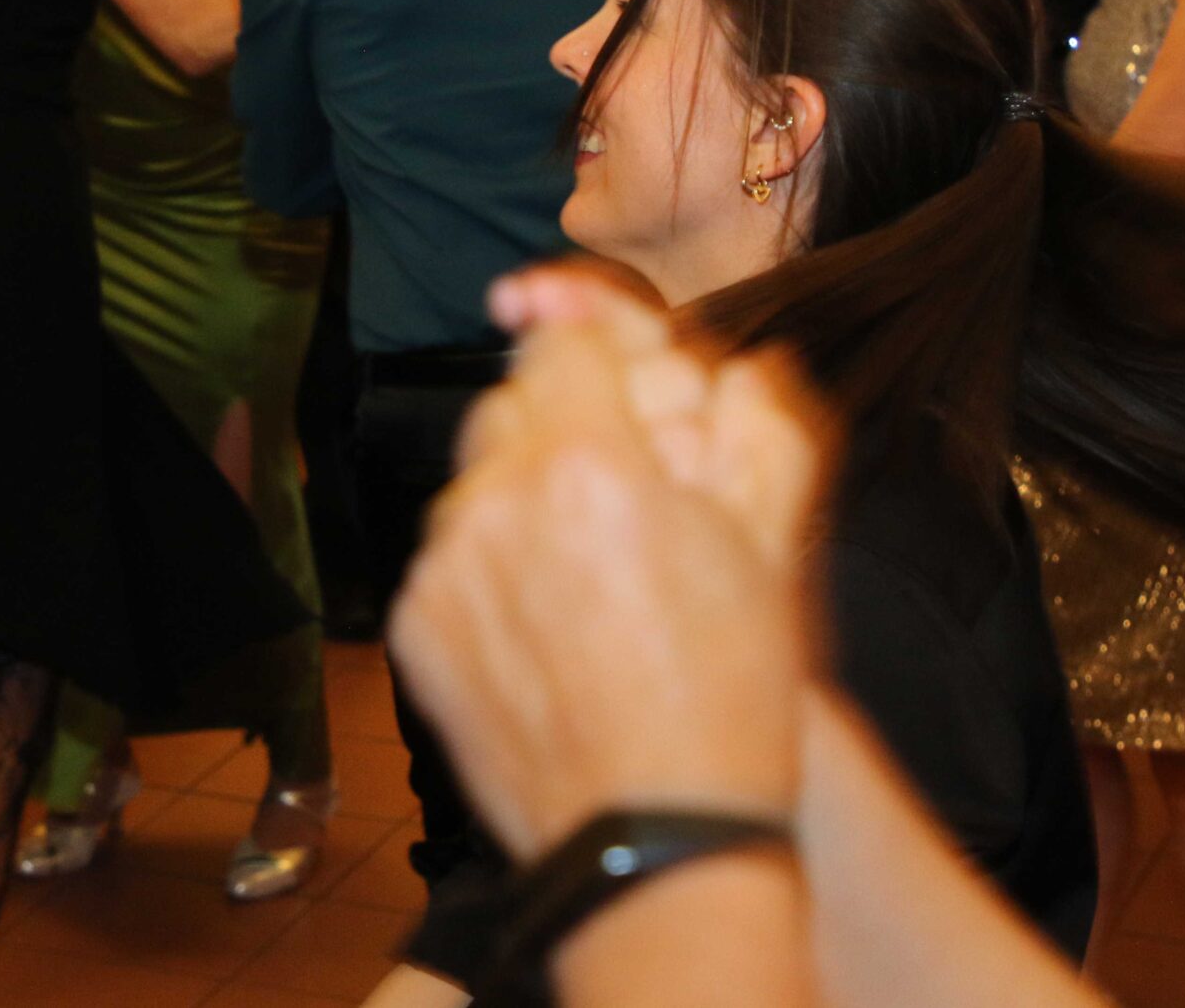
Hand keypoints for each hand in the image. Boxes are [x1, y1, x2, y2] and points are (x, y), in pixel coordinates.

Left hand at [388, 267, 824, 861]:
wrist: (654, 841)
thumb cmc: (727, 698)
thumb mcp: (769, 548)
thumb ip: (756, 426)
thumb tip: (742, 362)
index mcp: (589, 464)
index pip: (565, 344)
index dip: (598, 355)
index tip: (616, 382)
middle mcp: (498, 501)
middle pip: (509, 404)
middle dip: (559, 425)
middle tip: (616, 487)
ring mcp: (445, 566)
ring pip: (474, 483)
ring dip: (520, 499)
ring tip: (587, 574)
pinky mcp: (415, 626)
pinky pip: (448, 559)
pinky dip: (488, 572)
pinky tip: (548, 627)